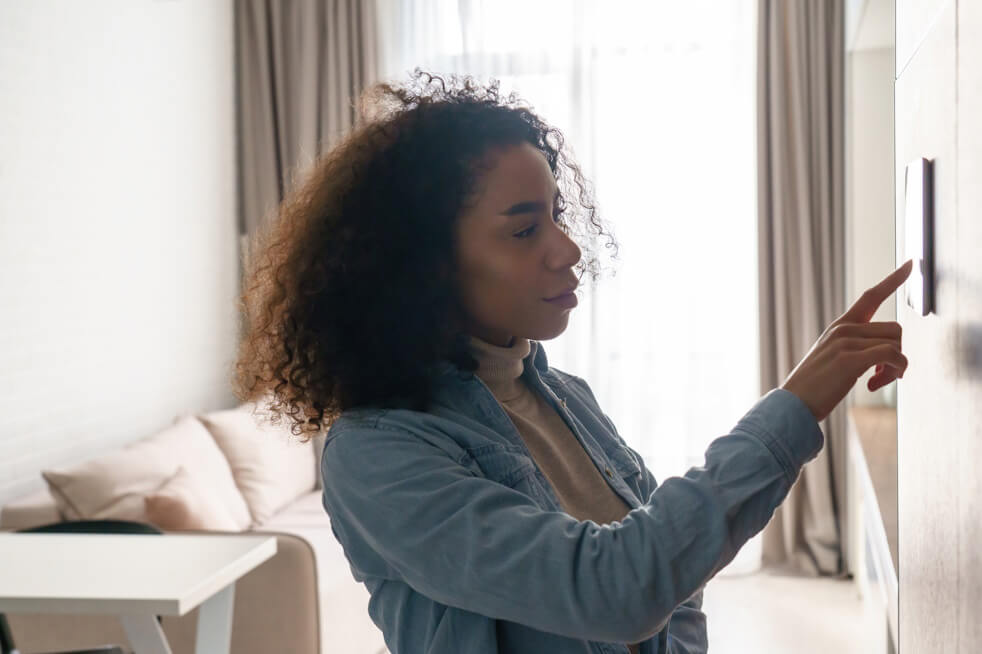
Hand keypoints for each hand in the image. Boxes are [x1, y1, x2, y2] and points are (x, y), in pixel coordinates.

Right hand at [780, 259, 912, 421]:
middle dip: (898, 355)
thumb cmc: (814, 387)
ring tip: (877, 382)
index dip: (893, 280)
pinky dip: (894, 372)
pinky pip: (891, 356)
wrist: (792, 404)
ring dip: (896, 368)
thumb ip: (855, 348)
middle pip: (895, 330)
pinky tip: (873, 385)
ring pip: (896, 344)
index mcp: (840, 326)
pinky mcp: (850, 359)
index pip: (871, 296)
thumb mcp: (833, 359)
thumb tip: (887, 355)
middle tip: (884, 376)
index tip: (911, 263)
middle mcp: (843, 329)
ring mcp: (845, 342)